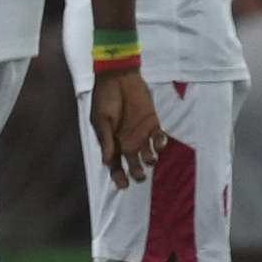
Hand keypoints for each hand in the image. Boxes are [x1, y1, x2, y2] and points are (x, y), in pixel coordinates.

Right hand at [89, 65, 167, 187]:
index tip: (123, 184)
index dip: (119, 176)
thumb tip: (106, 161)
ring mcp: (140, 133)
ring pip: (148, 154)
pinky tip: (159, 143)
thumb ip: (105, 139)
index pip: (115, 164)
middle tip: (139, 176)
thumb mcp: (100, 119)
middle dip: (137, 172)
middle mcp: (127, 141)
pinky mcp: (152, 123)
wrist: (118, 77)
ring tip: (149, 158)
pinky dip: (160, 142)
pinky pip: (159, 138)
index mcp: (112, 142)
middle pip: (133, 163)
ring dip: (150, 159)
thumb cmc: (105, 98)